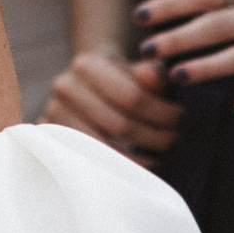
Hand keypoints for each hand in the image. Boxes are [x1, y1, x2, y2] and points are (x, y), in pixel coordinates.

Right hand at [41, 45, 180, 159]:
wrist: (87, 87)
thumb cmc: (123, 80)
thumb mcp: (140, 71)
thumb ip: (152, 73)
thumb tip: (154, 76)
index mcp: (86, 64)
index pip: (133, 97)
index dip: (164, 113)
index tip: (183, 120)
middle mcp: (64, 86)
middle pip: (120, 125)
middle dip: (156, 136)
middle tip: (175, 140)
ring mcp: (53, 114)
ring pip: (104, 148)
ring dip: (139, 157)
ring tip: (160, 156)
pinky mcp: (50, 138)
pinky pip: (87, 161)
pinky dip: (116, 167)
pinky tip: (138, 166)